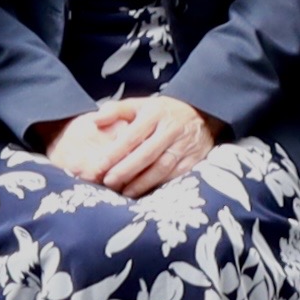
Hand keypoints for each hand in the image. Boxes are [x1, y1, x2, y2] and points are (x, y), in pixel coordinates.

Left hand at [47, 96, 216, 200]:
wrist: (203, 114)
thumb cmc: (164, 113)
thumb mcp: (141, 104)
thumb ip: (116, 110)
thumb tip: (95, 120)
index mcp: (155, 113)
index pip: (132, 135)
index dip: (116, 152)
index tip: (100, 165)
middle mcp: (171, 129)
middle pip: (146, 154)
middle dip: (126, 170)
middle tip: (108, 183)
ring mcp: (184, 146)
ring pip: (161, 168)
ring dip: (141, 183)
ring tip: (123, 193)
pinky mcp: (194, 160)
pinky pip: (175, 176)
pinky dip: (158, 186)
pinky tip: (144, 194)